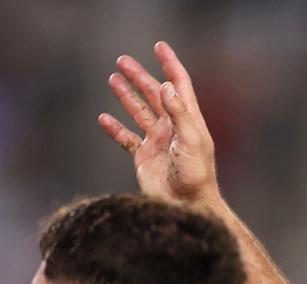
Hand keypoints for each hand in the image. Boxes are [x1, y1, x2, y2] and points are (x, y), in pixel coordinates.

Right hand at [99, 41, 220, 207]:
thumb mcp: (191, 140)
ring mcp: (158, 142)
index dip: (170, 65)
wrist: (187, 205)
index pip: (178, 85)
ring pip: (140, 112)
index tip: (159, 47)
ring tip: (113, 79)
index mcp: (188, 120)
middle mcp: (172, 128)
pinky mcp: (145, 157)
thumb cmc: (195, 175)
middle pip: (155, 95)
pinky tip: (104, 118)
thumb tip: (165, 85)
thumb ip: (178, 112)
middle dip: (139, 77)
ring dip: (127, 96)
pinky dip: (115, 129)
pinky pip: (127, 138)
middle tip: (122, 61)